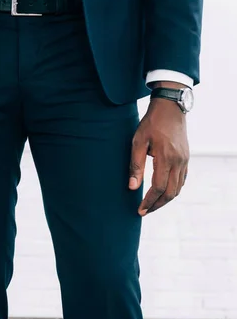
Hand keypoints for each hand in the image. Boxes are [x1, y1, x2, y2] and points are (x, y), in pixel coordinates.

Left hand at [129, 87, 189, 215]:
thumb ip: (135, 165)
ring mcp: (185, 160)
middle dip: (157, 205)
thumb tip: (132, 187)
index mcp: (166, 158)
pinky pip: (182, 180)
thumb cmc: (151, 123)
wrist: (170, 108)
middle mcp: (179, 161)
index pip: (159, 188)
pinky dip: (173, 189)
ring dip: (165, 199)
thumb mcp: (138, 142)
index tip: (140, 210)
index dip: (149, 201)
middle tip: (144, 211)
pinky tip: (163, 192)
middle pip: (171, 192)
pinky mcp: (186, 158)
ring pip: (178, 188)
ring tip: (151, 205)